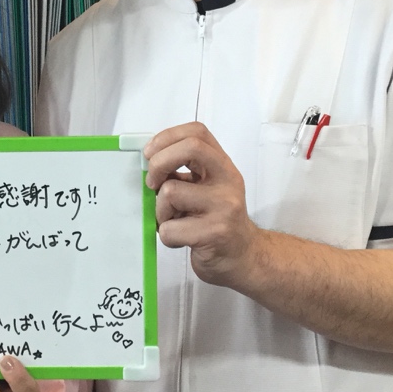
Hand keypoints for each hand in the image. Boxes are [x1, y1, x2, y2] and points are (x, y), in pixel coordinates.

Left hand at [144, 122, 260, 287]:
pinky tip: (181, 240)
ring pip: (170, 192)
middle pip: (189, 149)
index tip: (150, 153)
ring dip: (160, 211)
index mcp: (222, 166)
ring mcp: (224, 206)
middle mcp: (228, 181)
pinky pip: (169, 229)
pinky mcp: (215, 233)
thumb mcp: (207, 189)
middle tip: (152, 184)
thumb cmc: (217, 222)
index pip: (197, 133)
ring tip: (173, 221)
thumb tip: (148, 161)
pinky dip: (166, 236)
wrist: (244, 258)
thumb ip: (185, 173)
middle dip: (158, 163)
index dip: (167, 137)